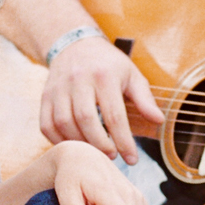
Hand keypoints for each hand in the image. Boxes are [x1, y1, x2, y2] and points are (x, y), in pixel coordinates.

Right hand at [40, 35, 164, 165]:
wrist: (75, 45)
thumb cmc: (109, 65)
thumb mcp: (131, 75)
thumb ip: (144, 99)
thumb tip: (159, 120)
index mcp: (104, 75)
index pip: (114, 115)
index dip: (123, 141)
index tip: (132, 159)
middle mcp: (78, 80)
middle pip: (86, 119)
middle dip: (100, 144)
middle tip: (112, 156)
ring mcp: (58, 88)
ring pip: (64, 123)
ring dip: (80, 144)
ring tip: (95, 152)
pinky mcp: (45, 96)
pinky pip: (46, 125)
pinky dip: (59, 141)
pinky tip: (75, 145)